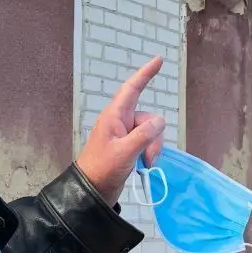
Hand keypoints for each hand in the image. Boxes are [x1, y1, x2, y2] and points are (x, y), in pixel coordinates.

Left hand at [76, 56, 166, 204]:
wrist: (92, 191)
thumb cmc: (102, 169)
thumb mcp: (125, 152)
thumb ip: (144, 135)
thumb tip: (159, 122)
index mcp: (114, 116)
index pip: (132, 89)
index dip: (145, 74)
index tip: (158, 60)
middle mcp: (120, 121)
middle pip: (148, 118)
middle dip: (154, 137)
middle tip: (148, 158)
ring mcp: (125, 135)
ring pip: (150, 132)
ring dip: (152, 148)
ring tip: (146, 164)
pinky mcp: (129, 147)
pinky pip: (147, 142)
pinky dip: (149, 153)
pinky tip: (145, 165)